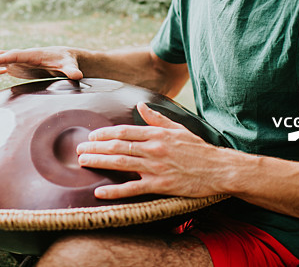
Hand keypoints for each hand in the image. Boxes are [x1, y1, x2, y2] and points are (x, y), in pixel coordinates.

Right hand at [0, 47, 82, 79]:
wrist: (67, 59)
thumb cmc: (68, 61)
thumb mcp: (70, 66)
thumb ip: (71, 70)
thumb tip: (77, 75)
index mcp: (33, 54)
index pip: (14, 55)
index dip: (2, 58)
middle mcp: (22, 56)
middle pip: (0, 55)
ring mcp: (17, 62)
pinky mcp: (15, 68)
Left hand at [77, 102, 228, 199]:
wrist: (219, 169)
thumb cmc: (199, 150)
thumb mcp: (178, 128)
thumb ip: (157, 118)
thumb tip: (141, 105)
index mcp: (157, 134)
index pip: (124, 130)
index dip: (104, 133)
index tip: (91, 136)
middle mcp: (153, 149)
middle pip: (117, 145)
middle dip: (95, 147)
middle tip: (79, 150)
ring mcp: (155, 168)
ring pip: (120, 163)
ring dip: (98, 162)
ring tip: (83, 162)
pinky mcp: (160, 186)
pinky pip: (132, 189)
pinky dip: (114, 191)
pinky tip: (100, 192)